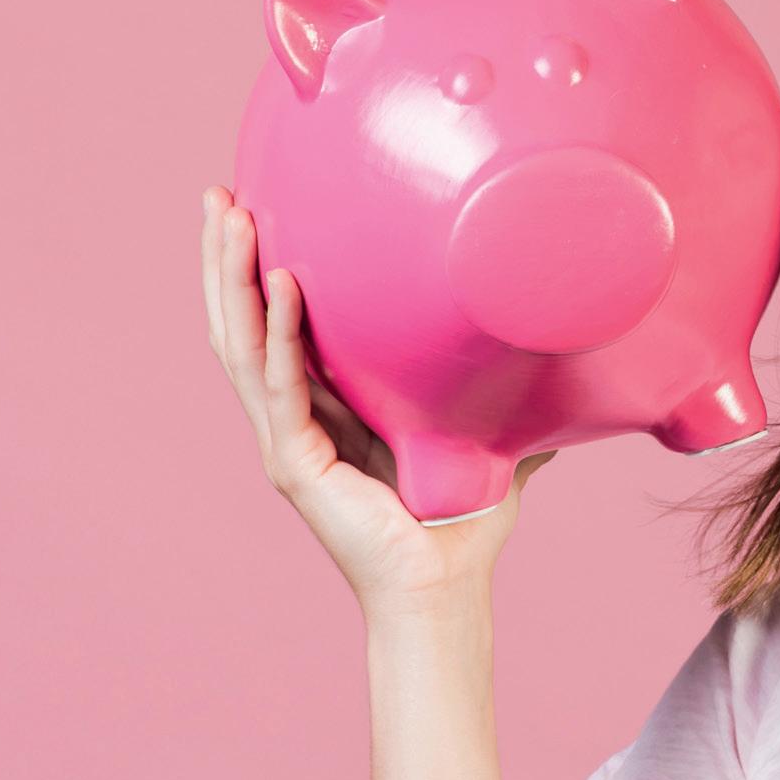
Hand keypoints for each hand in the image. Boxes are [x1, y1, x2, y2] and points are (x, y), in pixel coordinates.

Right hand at [199, 185, 550, 612]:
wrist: (447, 588)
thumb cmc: (462, 517)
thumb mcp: (481, 424)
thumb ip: (503, 381)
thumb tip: (563, 330)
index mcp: (323, 404)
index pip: (276, 322)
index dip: (259, 266)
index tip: (255, 200)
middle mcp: (292, 418)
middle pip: (242, 321)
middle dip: (225, 256)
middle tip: (216, 191)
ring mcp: (285, 441)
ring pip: (242, 346)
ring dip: (233, 278)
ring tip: (230, 215)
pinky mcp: (295, 466)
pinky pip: (282, 388)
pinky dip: (281, 334)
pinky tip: (283, 283)